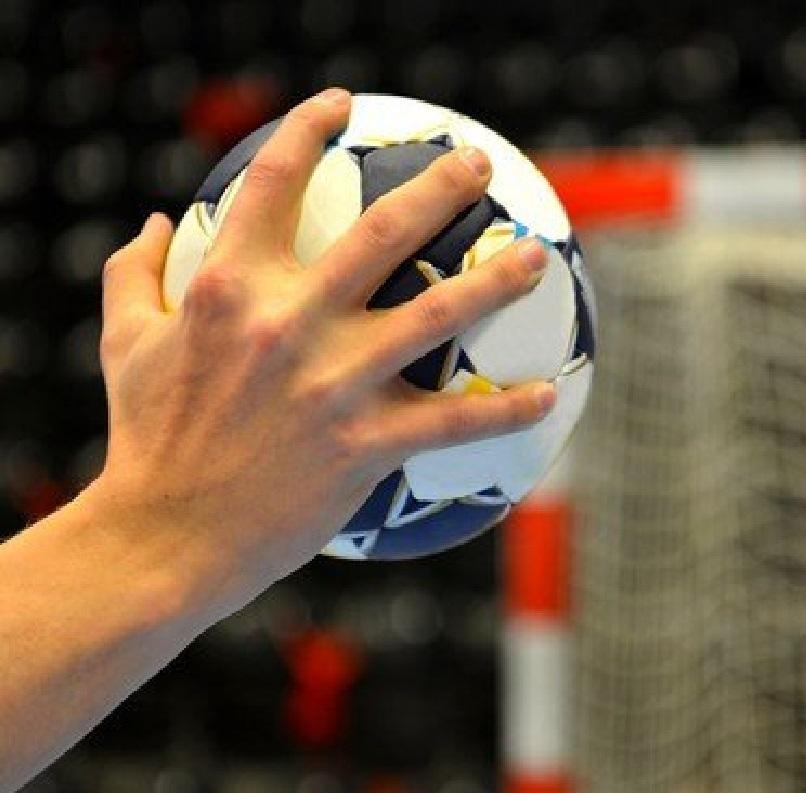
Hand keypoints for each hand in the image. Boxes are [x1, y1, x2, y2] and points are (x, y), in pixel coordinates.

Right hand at [85, 88, 554, 617]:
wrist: (165, 536)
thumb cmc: (147, 437)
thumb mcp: (124, 344)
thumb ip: (135, 274)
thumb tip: (153, 222)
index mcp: (228, 287)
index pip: (271, 182)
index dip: (306, 127)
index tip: (340, 105)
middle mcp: (288, 323)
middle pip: (381, 232)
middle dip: (438, 187)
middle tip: (476, 166)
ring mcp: (333, 383)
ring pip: (437, 314)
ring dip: (496, 281)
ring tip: (533, 258)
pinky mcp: (365, 443)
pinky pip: (453, 421)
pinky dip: (505, 409)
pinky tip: (544, 397)